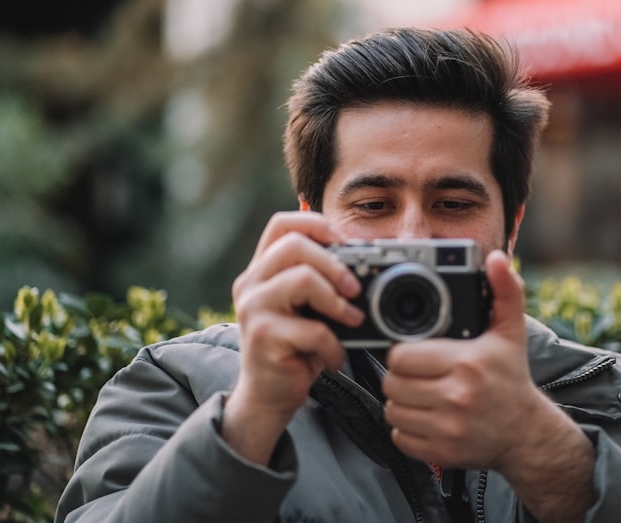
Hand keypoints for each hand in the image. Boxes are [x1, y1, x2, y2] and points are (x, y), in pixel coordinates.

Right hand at [222, 211, 363, 463]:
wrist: (267, 396)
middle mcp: (251, 282)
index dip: (316, 224)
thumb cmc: (294, 349)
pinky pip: (312, 328)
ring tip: (352, 321)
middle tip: (356, 289)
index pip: (282, 224)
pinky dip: (333, 344)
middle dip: (335, 264)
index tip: (344, 243)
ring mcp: (253, 308)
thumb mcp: (308, 309)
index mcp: (263, 269)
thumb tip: (368, 266)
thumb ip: (323, 283)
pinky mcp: (263, 336)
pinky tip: (334, 358)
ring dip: (338, 301)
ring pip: (303, 278)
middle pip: (295, 245)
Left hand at [382, 249, 594, 521]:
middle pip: (392, 382)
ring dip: (400, 401)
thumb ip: (503, 291)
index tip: (415, 353)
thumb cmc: (511, 378)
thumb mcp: (510, 332)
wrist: (527, 433)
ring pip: (392, 409)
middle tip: (416, 373)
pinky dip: (406, 428)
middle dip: (399, 376)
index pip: (401, 356)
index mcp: (467, 363)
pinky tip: (424, 416)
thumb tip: (497, 259)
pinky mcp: (441, 453)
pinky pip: (400, 436)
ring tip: (419, 393)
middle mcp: (457, 397)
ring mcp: (448, 429)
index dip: (402, 353)